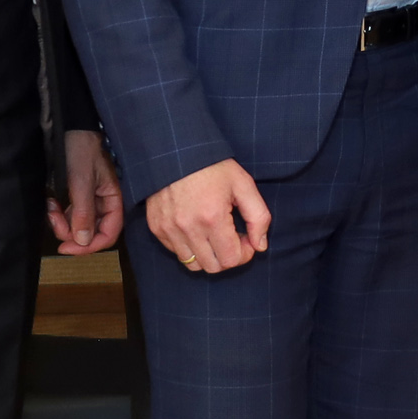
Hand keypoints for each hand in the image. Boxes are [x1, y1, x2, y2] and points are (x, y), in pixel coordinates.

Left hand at [48, 130, 124, 254]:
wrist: (71, 131)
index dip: (89, 246)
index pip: (109, 234)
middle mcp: (104, 205)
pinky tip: (51, 202)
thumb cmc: (81, 152)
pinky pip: (69, 216)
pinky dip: (58, 215)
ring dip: (61, 222)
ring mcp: (91, 202)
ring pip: (77, 227)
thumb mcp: (81, 181)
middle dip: (70, 231)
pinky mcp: (78, 198)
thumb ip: (83, 212)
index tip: (66, 248)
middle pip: (91, 233)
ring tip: (50, 207)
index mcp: (114, 200)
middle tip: (53, 219)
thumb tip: (83, 242)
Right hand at [145, 158, 270, 273]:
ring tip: (214, 234)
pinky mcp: (157, 228)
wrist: (176, 150)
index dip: (244, 253)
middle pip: (213, 267)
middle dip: (227, 257)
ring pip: (192, 264)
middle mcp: (188, 228)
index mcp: (212, 217)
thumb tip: (260, 246)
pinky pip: (176, 252)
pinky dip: (189, 247)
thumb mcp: (243, 184)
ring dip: (208, 255)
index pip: (231, 260)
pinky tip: (197, 228)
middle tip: (232, 237)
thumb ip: (258, 217)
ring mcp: (169, 229)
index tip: (246, 238)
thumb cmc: (213, 166)